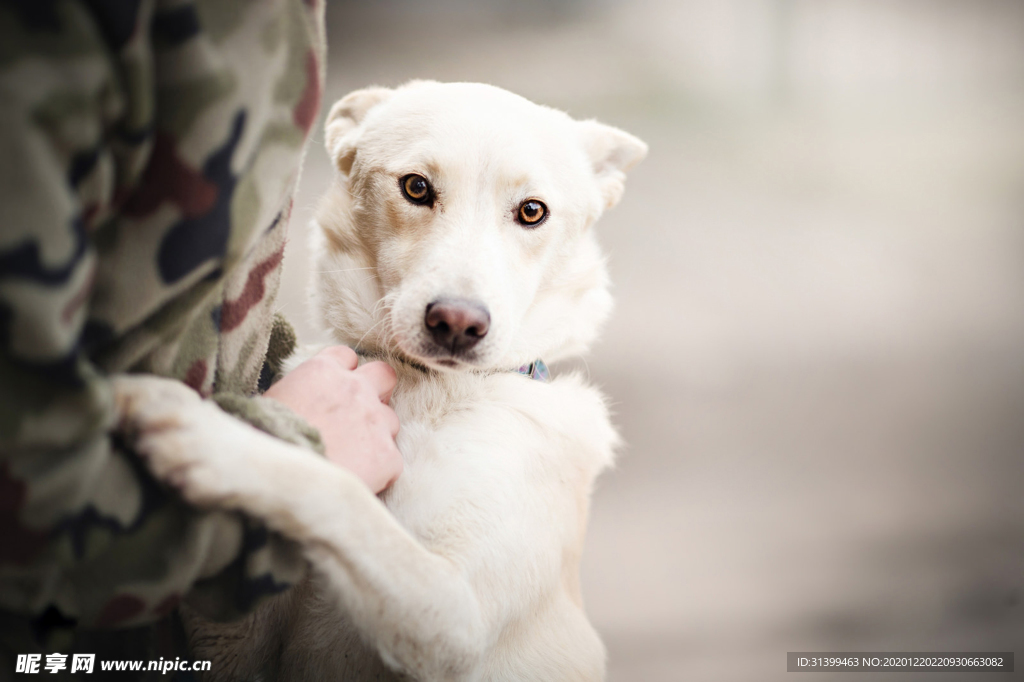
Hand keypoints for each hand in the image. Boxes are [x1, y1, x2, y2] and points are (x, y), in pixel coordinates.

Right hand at [264, 346, 401, 492]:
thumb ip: (299, 393)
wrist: (279, 482)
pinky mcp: (387, 456)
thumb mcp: (272, 403)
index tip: (335, 391)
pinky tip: (356, 481)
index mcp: (323, 372)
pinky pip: (391, 461)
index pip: (346, 357)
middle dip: (377, 391)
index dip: (342, 374)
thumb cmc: (265, 442)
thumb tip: (302, 402)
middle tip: (360, 414)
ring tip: (351, 458)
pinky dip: (378, 471)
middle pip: (384, 375)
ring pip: (389, 421)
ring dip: (375, 435)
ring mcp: (376, 422)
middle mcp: (356, 390)